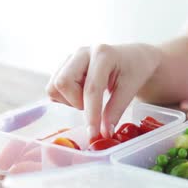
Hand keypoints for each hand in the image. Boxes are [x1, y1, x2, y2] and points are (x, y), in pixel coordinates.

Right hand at [46, 43, 160, 138]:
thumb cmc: (134, 70)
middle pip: (62, 82)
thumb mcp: (130, 89)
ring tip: (88, 98)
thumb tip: (104, 134)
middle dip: (76, 102)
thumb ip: (115, 111)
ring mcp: (70, 57)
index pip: (91, 88)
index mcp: (103, 54)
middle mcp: (83, 52)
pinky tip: (82, 93)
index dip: (91, 114)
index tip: (93, 134)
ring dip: (70, 100)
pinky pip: (53, 88)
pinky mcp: (63, 65)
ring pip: (54, 86)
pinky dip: (66, 97)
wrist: (133, 57)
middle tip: (92, 106)